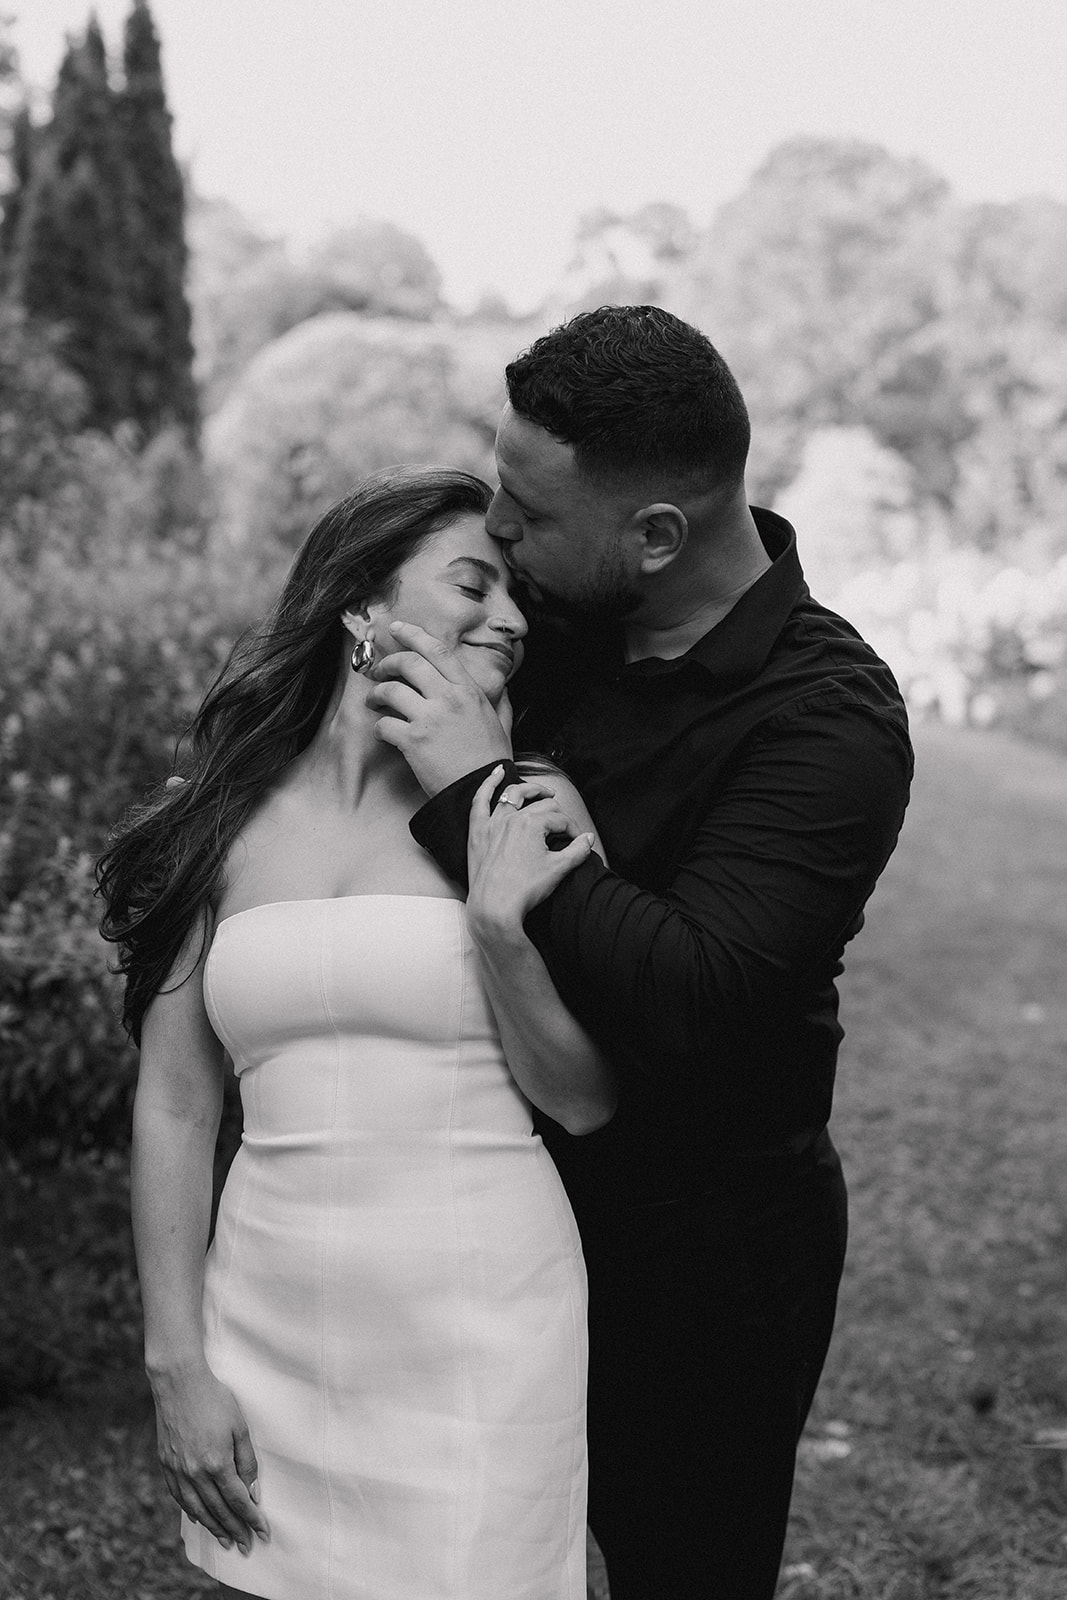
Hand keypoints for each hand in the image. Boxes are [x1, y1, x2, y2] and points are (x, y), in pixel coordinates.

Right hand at [150, 1360, 269, 1555]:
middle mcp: (195, 1473)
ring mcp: (178, 1470)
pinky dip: (191, 1511)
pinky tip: (198, 1518)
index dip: (252, 1518)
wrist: (178, 1382)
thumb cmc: (214, 1399)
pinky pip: (179, 1496)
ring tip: (225, 1540)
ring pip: (197, 1509)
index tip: (262, 1532)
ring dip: (213, 1527)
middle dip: (234, 1530)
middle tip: (245, 1545)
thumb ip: (246, 1461)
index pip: (238, 1500)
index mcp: (216, 1463)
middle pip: (218, 1510)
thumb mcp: (239, 1426)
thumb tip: (251, 1491)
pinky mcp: (166, 1464)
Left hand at [364, 622, 511, 795]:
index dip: (413, 634)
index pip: (438, 651)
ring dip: (376, 693)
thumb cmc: (491, 761)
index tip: (397, 628)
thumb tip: (502, 688)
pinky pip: (384, 723)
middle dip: (388, 662)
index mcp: (469, 691)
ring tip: (374, 700)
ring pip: (391, 690)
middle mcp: (449, 698)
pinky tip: (382, 731)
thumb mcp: (502, 723)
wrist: (483, 791)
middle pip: (409, 663)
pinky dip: (378, 726)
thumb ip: (500, 701)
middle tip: (379, 669)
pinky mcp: (413, 741)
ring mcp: (430, 718)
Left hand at [466, 767, 595, 935]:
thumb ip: (577, 850)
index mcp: (532, 823)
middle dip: (557, 814)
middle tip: (564, 827)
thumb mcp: (558, 869)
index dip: (572, 829)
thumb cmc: (524, 890)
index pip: (560, 819)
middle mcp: (511, 818)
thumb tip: (588, 839)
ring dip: (530, 790)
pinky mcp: (477, 832)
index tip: (577, 842)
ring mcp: (492, 823)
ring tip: (542, 793)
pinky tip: (497, 773)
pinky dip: (488, 784)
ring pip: (513, 795)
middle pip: (541, 806)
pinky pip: (480, 800)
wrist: (494, 908)